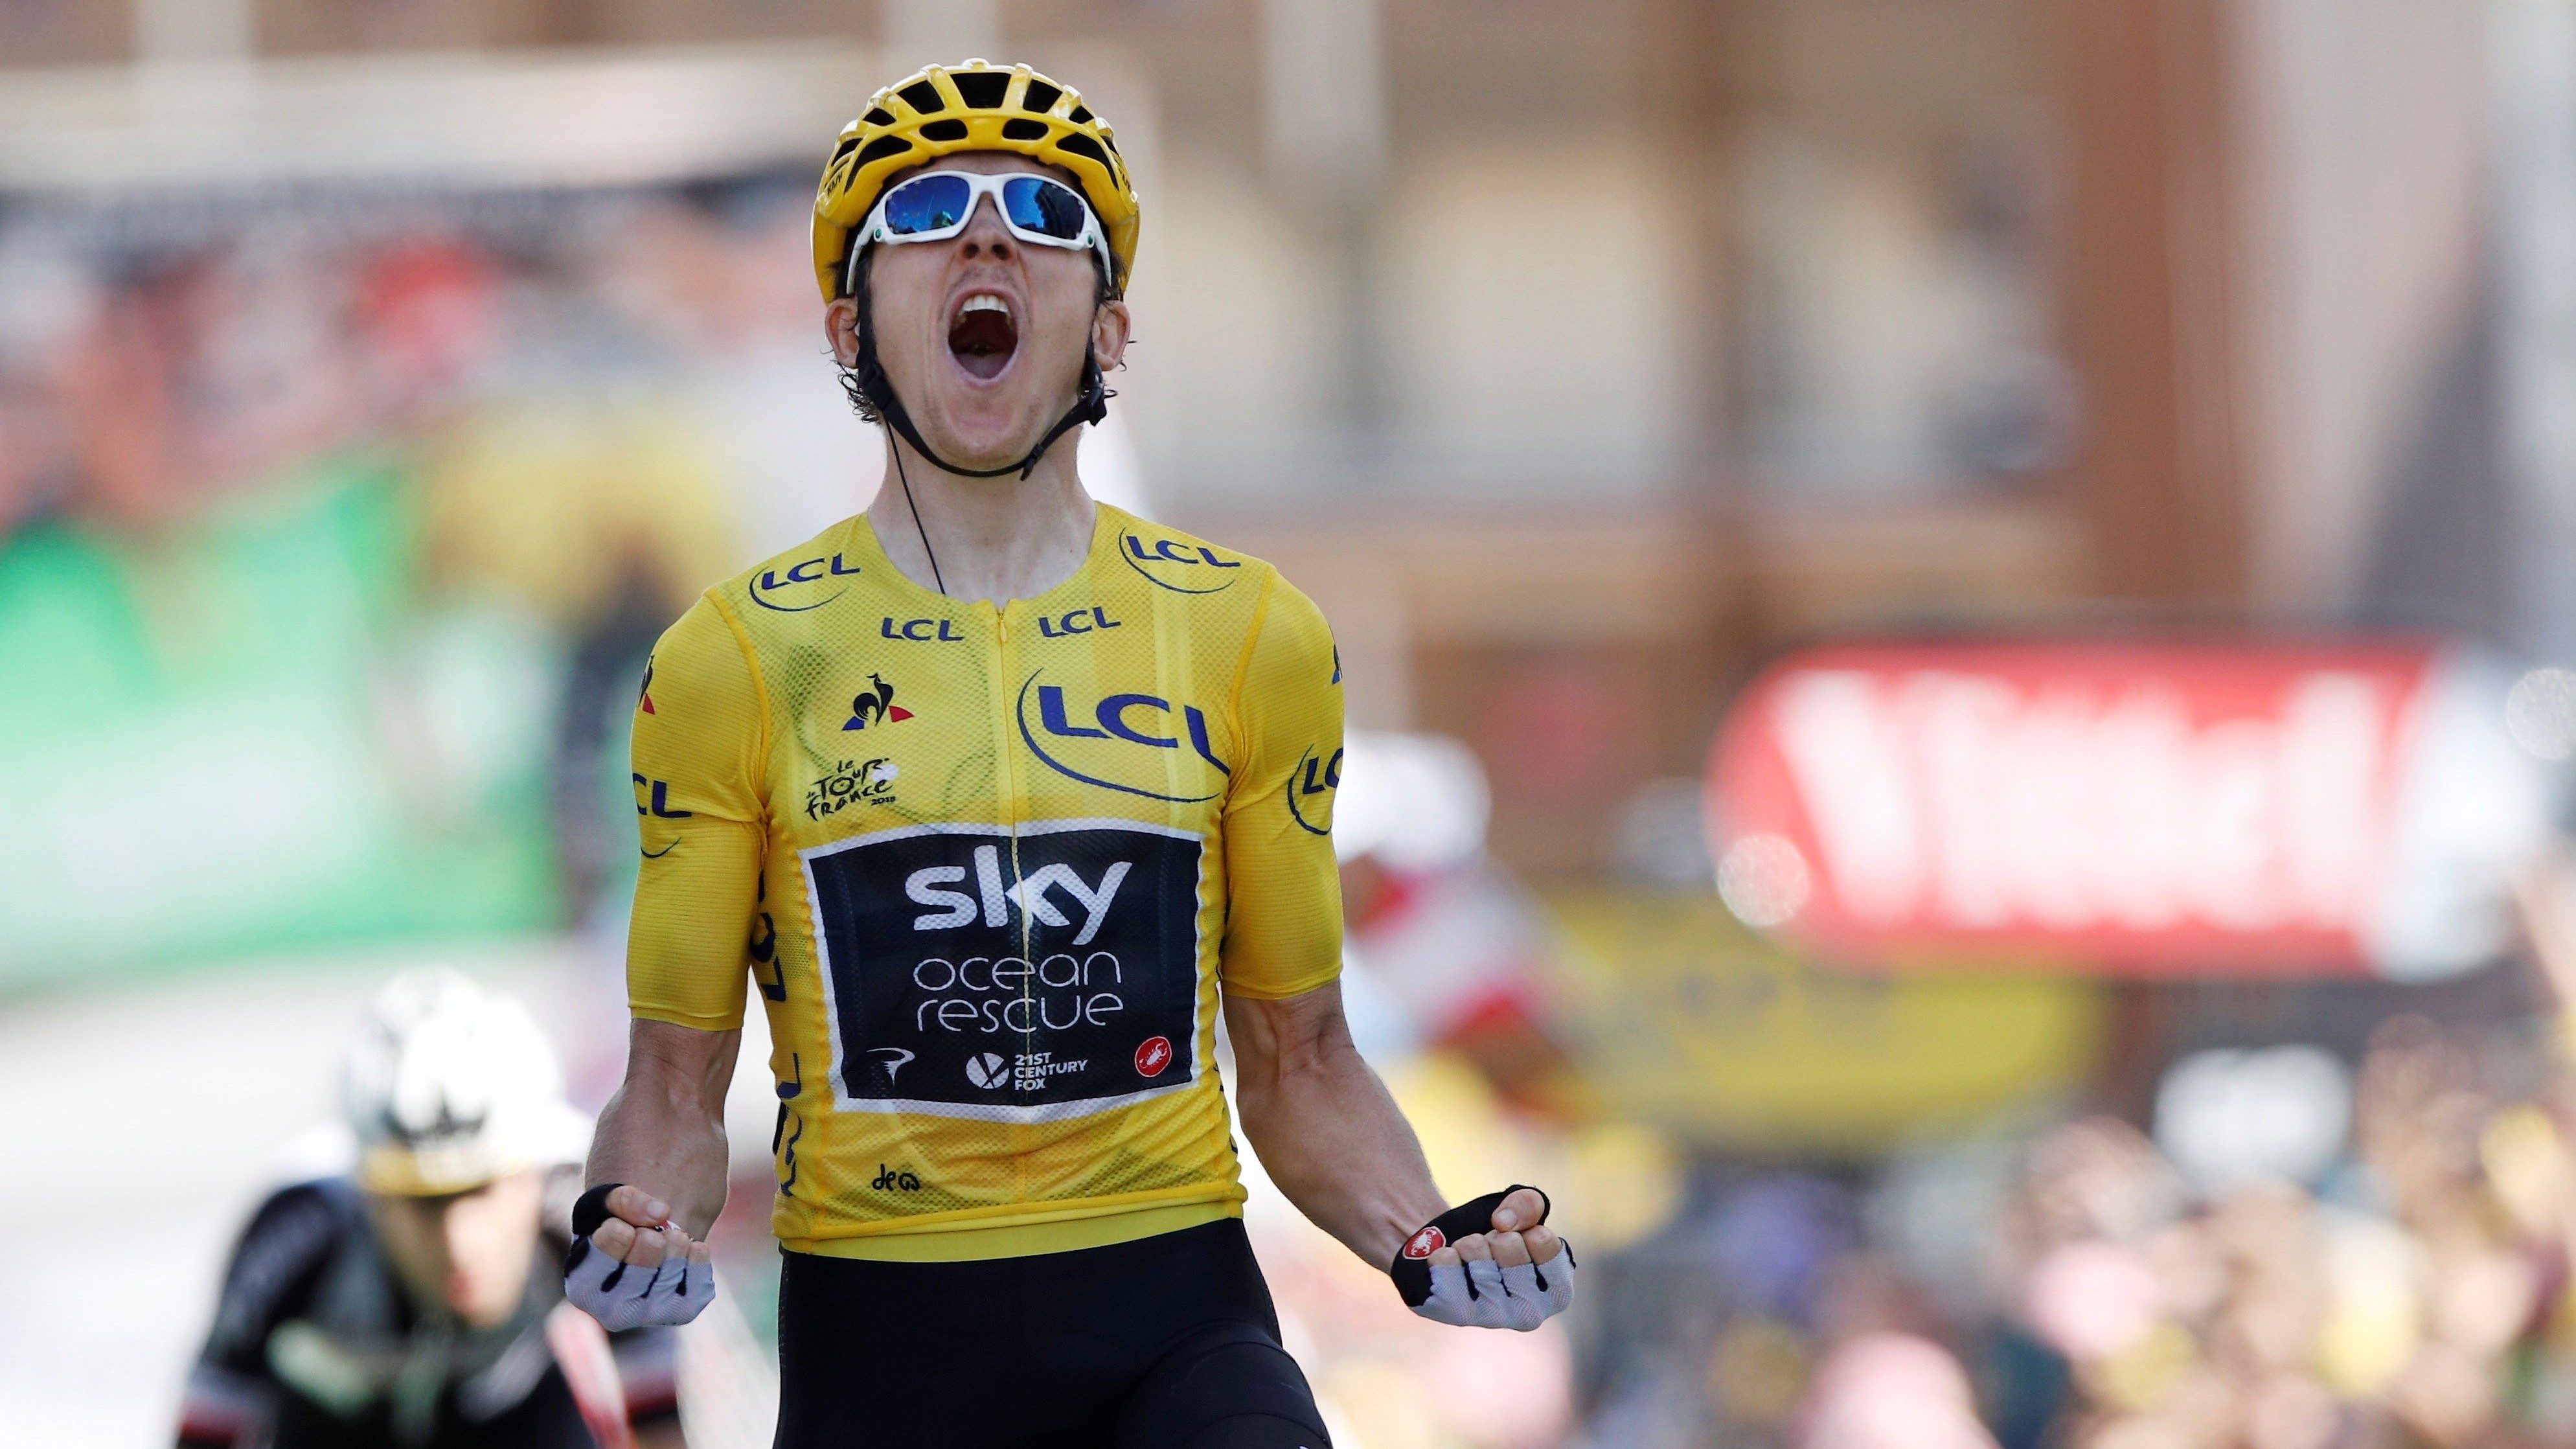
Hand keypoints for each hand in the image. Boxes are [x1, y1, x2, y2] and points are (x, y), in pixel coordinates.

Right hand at [563, 1183, 714, 1329]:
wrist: (643, 1253)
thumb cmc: (616, 1226)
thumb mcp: (604, 1203)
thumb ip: (623, 1199)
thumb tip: (661, 1213)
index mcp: (582, 1288)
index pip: (611, 1241)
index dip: (621, 1225)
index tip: (620, 1227)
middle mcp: (610, 1313)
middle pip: (648, 1251)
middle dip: (652, 1232)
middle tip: (648, 1235)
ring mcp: (648, 1316)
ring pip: (675, 1264)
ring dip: (676, 1240)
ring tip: (666, 1240)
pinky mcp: (681, 1312)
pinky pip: (700, 1274)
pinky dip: (697, 1253)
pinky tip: (684, 1253)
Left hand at [1393, 1184, 1577, 1330]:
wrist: (1452, 1257)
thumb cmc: (1497, 1238)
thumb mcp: (1522, 1212)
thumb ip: (1529, 1204)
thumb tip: (1504, 1223)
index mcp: (1556, 1292)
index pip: (1542, 1240)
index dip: (1527, 1228)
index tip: (1522, 1239)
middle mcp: (1529, 1313)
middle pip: (1508, 1243)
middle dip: (1496, 1234)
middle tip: (1493, 1249)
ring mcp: (1492, 1317)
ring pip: (1476, 1249)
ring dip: (1469, 1241)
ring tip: (1470, 1256)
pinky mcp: (1455, 1313)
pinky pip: (1445, 1263)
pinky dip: (1444, 1252)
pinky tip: (1450, 1262)